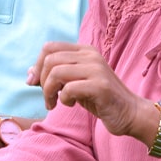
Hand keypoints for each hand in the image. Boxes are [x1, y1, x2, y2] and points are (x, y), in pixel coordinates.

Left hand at [27, 42, 146, 138]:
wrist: (130, 113)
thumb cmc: (100, 99)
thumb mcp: (75, 83)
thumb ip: (56, 75)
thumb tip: (30, 73)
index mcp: (85, 50)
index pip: (50, 47)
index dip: (37, 65)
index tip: (35, 83)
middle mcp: (91, 55)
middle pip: (50, 59)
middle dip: (41, 81)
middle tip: (47, 98)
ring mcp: (97, 69)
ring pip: (56, 72)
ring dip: (48, 92)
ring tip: (54, 103)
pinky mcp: (100, 86)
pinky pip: (69, 89)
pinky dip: (63, 99)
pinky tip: (70, 105)